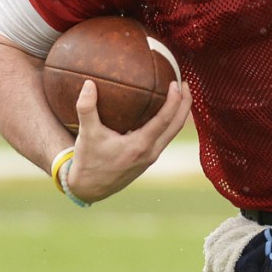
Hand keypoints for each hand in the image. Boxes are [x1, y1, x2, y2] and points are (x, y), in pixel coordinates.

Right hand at [66, 78, 191, 202]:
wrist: (89, 189)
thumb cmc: (88, 161)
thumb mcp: (86, 134)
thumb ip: (86, 108)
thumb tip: (88, 83)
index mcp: (139, 146)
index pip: (165, 120)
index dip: (174, 100)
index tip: (176, 82)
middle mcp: (150, 152)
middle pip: (177, 126)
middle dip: (185, 103)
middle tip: (185, 83)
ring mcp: (151, 157)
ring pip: (173, 132)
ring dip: (179, 113)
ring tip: (179, 93)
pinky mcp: (148, 159)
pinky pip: (165, 137)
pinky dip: (169, 122)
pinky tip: (163, 110)